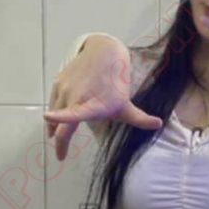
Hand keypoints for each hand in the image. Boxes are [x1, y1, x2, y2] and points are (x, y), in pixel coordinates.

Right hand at [44, 39, 163, 161]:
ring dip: (55, 128)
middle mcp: (75, 96)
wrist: (103, 52)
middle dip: (59, 142)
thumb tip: (159, 125)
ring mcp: (64, 89)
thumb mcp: (125, 103)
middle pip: (60, 125)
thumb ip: (139, 118)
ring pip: (55, 114)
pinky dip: (54, 114)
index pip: (74, 114)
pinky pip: (53, 103)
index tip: (49, 119)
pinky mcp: (58, 83)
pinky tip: (56, 120)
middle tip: (60, 155)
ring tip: (57, 138)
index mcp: (91, 105)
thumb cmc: (115, 82)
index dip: (60, 118)